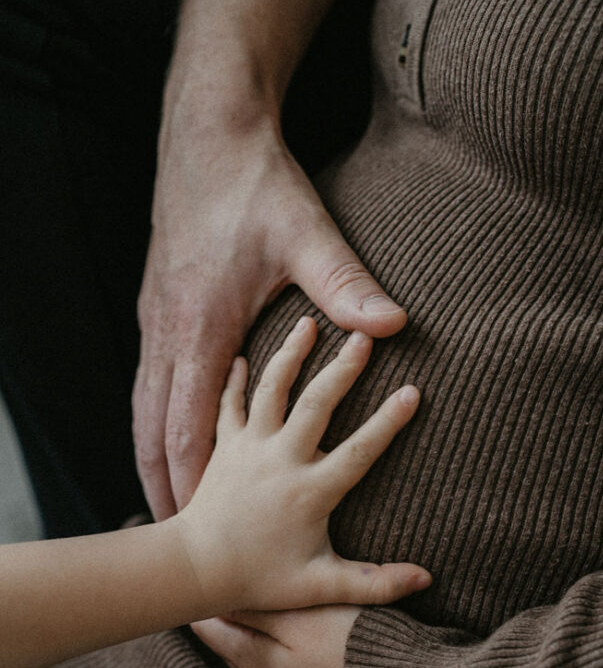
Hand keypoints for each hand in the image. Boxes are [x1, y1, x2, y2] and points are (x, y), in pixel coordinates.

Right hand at [133, 116, 406, 520]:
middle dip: (161, 483)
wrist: (207, 133)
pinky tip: (166, 438)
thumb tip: (393, 324)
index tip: (194, 524)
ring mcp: (157, 322)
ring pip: (144, 408)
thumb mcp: (305, 231)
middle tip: (171, 533)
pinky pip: (149, 383)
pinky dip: (153, 422)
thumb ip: (346, 284)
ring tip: (164, 502)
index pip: (188, 425)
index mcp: (202, 326)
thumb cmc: (252, 184)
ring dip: (153, 458)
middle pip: (154, 428)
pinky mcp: (159, 309)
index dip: (190, 480)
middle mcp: (169, 332)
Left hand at [174, 316, 429, 614]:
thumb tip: (427, 580)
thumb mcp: (321, 588)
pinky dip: (237, 377)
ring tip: (308, 323)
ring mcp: (250, 448)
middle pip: (317, 404)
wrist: (196, 568)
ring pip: (272, 390)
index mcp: (311, 491)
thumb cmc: (261, 580)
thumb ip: (376, 584)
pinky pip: (230, 402)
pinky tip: (247, 354)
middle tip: (366, 337)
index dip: (389, 420)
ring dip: (291, 354)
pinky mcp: (225, 445)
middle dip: (344, 368)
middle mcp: (281, 460)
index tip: (414, 390)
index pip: (360, 449)